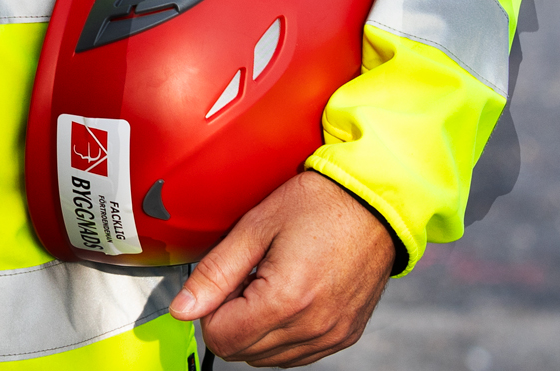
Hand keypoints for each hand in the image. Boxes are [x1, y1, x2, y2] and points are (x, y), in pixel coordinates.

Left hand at [166, 171, 394, 366]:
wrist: (376, 203)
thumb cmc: (320, 204)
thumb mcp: (256, 226)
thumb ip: (216, 272)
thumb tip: (183, 308)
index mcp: (286, 299)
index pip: (221, 338)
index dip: (211, 309)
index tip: (227, 279)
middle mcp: (312, 327)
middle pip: (242, 352)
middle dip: (233, 318)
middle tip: (250, 275)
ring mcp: (332, 336)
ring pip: (268, 359)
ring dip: (258, 329)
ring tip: (272, 283)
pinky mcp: (344, 336)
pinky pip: (297, 355)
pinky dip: (283, 334)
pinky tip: (291, 297)